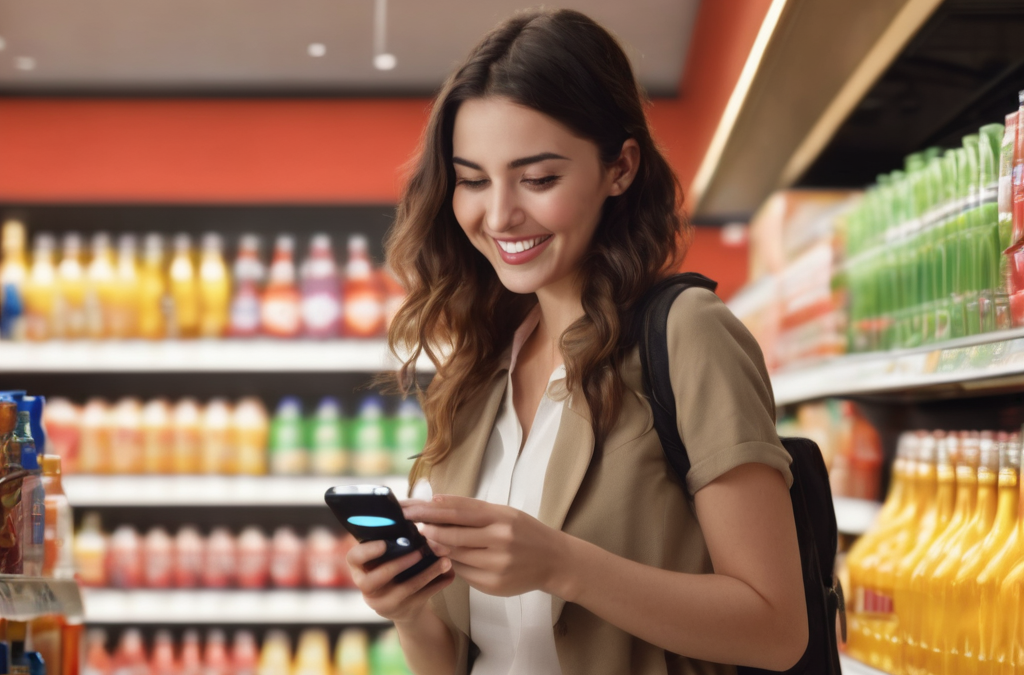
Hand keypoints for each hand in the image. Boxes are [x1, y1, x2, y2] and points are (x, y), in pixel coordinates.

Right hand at [345, 538, 453, 623]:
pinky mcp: (404, 611)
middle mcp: (367, 588)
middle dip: (401, 562)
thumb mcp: (385, 557)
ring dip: (428, 572)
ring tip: (445, 561)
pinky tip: (450, 573)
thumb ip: (391, 540)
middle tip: (421, 550)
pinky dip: (438, 583)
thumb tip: (411, 511)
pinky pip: (423, 597)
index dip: (367, 551)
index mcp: (360, 568)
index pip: (353, 558)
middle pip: (377, 577)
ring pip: (406, 588)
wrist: (403, 604)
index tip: (385, 543)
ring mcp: (384, 603)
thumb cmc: (393, 568)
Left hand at [403, 495, 567, 597]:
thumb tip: (436, 503)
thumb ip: (474, 510)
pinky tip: (448, 557)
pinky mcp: (493, 585)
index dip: (434, 510)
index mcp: (502, 517)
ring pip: (455, 555)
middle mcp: (500, 540)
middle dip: (429, 531)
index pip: (460, 511)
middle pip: (453, 535)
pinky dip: (454, 564)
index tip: (415, 509)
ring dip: (438, 548)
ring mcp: (497, 565)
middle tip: (414, 526)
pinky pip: (464, 573)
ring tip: (427, 540)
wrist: (554, 561)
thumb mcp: (505, 514)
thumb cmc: (525, 532)